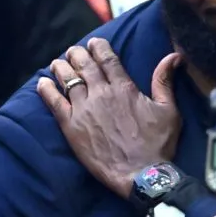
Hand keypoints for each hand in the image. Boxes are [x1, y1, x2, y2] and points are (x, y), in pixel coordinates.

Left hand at [37, 38, 184, 198]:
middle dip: (78, 54)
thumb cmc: (158, 144)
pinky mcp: (71, 126)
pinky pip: (54, 103)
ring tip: (58, 63)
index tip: (94, 42)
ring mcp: (84, 109)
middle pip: (84, 65)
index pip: (108, 59)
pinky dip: (46, 90)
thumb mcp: (169, 110)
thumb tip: (173, 56)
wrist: (141, 174)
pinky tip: (42, 82)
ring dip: (62, 68)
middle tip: (74, 50)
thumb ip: (164, 81)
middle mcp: (101, 94)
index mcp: (124, 88)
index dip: (99, 47)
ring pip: (67, 80)